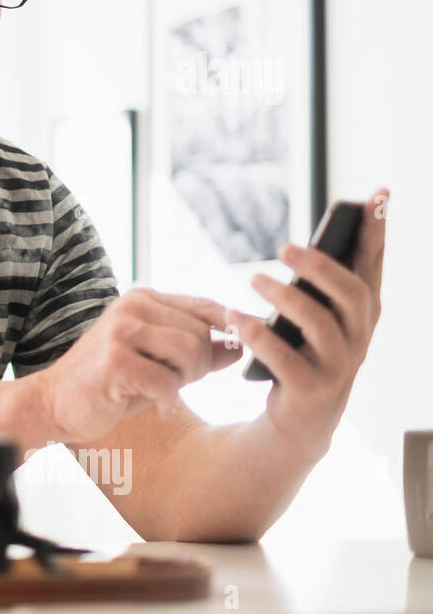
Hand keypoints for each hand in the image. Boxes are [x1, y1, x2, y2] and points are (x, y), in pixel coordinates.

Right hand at [35, 287, 243, 444]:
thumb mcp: (157, 362)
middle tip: (178, 386)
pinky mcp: (116, 360)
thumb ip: (196, 351)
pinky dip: (168, 402)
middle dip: (201, 366)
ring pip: (191, 352)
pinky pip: (168, 381)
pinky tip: (156, 409)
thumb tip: (242, 346)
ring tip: (164, 394)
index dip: (230, 330)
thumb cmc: (108, 385)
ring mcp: (121, 331)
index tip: (236, 352)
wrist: (54, 404)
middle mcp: (131, 307)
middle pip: (201, 333)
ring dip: (186, 381)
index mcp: (141, 299)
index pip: (205, 306)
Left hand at [226, 188, 387, 460]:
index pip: (374, 265)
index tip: (378, 194)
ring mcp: (339, 366)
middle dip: (321, 267)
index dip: (377, 231)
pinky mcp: (311, 389)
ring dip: (285, 298)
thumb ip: (316, 286)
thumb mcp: (314, 316)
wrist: (301, 420)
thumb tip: (299, 249)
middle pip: (352, 294)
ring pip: (319, 325)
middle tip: (284, 247)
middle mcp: (360, 337)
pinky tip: (235, 316)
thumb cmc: (304, 352)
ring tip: (253, 279)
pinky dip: (257, 335)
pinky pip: (284, 358)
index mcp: (363, 312)